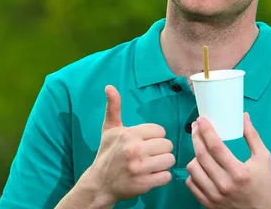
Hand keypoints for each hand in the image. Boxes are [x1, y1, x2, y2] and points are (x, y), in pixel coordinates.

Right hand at [82, 85, 174, 204]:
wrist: (99, 183)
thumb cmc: (107, 153)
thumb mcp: (109, 129)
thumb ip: (113, 107)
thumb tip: (109, 86)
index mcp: (130, 134)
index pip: (160, 131)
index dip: (155, 137)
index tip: (145, 142)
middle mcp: (135, 149)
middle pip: (167, 145)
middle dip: (161, 150)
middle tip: (150, 154)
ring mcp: (140, 168)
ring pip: (170, 160)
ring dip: (163, 163)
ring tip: (152, 164)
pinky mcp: (145, 184)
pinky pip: (167, 176)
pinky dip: (162, 177)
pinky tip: (151, 175)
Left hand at [185, 113, 270, 208]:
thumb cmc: (265, 184)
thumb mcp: (264, 158)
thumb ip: (252, 136)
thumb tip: (244, 116)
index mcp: (239, 172)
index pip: (216, 147)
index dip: (206, 131)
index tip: (201, 120)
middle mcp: (224, 185)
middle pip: (201, 155)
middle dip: (196, 137)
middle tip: (196, 127)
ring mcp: (214, 196)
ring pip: (193, 169)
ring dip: (194, 155)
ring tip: (201, 149)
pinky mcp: (208, 203)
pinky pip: (191, 183)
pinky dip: (193, 173)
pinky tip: (200, 166)